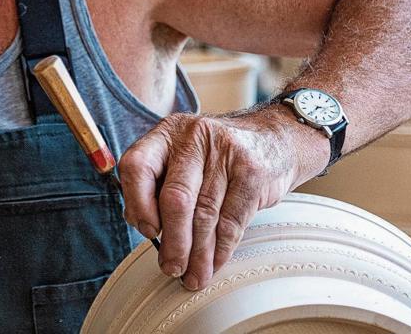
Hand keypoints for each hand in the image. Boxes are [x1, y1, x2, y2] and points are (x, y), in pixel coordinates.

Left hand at [118, 110, 318, 289]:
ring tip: (193, 276)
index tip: (146, 231)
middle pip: (175, 198)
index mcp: (165, 134)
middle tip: (171, 268)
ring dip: (198, 254)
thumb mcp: (181, 157)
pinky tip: (215, 263)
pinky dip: (221, 248)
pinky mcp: (252, 172)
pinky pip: (232, 220)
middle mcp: (193, 138)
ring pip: (205, 214)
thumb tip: (140, 224)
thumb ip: (157, 183)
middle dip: (173, 242)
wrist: (273, 139)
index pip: (137, 166)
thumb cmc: (214, 157)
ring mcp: (225, 152)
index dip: (137, 203)